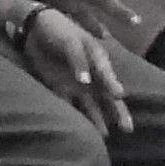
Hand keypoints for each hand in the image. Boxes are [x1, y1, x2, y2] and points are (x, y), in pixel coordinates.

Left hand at [17, 9, 133, 132]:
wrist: (36, 29)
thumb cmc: (60, 30)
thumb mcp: (71, 42)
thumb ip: (79, 60)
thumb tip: (86, 82)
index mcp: (98, 61)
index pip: (109, 77)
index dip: (115, 87)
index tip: (120, 96)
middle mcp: (92, 76)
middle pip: (107, 98)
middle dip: (118, 113)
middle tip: (128, 130)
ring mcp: (77, 84)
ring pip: (91, 106)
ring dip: (98, 120)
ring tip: (105, 137)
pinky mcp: (60, 88)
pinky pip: (69, 105)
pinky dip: (74, 117)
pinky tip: (80, 130)